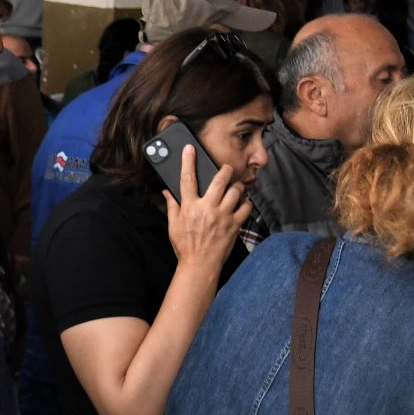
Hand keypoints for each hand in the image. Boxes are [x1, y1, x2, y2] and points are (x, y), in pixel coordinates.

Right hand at [165, 144, 253, 272]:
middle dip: (226, 170)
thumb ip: (172, 206)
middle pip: (219, 180)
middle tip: (227, 168)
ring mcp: (222, 216)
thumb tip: (167, 192)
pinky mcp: (234, 225)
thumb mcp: (173, 226)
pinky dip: (247, 203)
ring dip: (237, 187)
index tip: (189, 149)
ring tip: (236, 188)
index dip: (188, 161)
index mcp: (190, 207)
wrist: (200, 265)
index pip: (187, 179)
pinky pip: (246, 208)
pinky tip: (243, 203)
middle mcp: (207, 208)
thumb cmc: (185, 247)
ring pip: (236, 191)